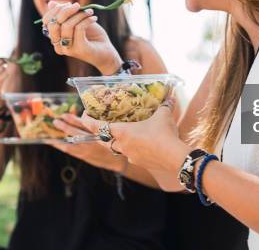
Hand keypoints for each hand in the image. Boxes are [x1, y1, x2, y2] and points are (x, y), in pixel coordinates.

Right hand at [42, 1, 121, 74]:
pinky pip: (79, 28)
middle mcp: (58, 46)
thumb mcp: (77, 21)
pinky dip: (87, 20)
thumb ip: (65, 14)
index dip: (56, 10)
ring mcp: (68, 49)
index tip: (69, 4)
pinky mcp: (79, 49)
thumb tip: (51, 3)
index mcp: (55, 39)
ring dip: (80, 15)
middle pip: (54, 24)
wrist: (107, 51)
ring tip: (90, 12)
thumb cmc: (92, 36)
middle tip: (78, 6)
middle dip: (66, 11)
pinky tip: (94, 18)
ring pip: (67, 25)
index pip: (47, 22)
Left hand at [50, 114, 126, 172]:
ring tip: (51, 133)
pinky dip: (62, 146)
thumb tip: (83, 113)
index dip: (74, 120)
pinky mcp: (85, 157)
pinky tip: (55, 142)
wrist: (119, 161)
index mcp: (100, 134)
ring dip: (60, 137)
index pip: (85, 125)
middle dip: (65, 126)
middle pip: (76, 133)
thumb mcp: (110, 131)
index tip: (65, 114)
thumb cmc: (116, 142)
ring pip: (70, 144)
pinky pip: (71, 151)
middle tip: (56, 121)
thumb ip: (98, 123)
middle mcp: (93, 142)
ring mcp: (88, 151)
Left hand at [70, 98, 190, 173]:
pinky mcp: (139, 162)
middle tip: (99, 124)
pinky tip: (140, 144)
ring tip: (120, 133)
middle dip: (98, 132)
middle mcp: (121, 145)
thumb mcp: (163, 115)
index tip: (84, 115)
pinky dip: (130, 148)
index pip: (97, 127)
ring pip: (115, 148)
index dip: (87, 121)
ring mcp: (129, 156)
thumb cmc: (164, 135)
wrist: (174, 158)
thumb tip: (171, 96)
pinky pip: (129, 154)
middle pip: (102, 139)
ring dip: (114, 141)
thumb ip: (164, 105)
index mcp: (122, 132)